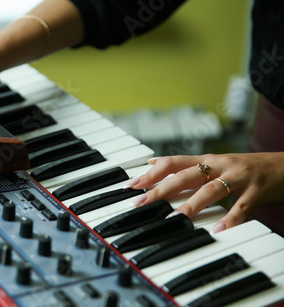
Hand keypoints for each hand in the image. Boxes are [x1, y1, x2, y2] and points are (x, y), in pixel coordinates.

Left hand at [127, 152, 283, 232]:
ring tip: (172, 218)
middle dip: (161, 190)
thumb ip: (185, 165)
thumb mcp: (214, 163)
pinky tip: (218, 231)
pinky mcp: (258, 191)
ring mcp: (239, 177)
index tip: (132, 185)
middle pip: (186, 176)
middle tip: (141, 203)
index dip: (151, 173)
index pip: (173, 163)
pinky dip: (230, 219)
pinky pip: (242, 206)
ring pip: (210, 190)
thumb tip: (152, 162)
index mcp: (207, 160)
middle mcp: (220, 165)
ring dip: (190, 205)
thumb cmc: (246, 168)